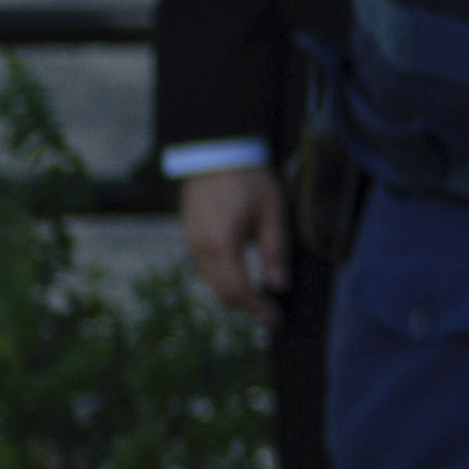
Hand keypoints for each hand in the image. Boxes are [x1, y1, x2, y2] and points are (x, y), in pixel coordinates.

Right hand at [177, 168, 289, 321]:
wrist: (216, 149)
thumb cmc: (248, 178)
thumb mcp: (272, 212)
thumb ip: (276, 251)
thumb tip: (278, 286)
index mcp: (222, 244)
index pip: (238, 290)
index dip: (257, 309)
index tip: (276, 319)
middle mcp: (201, 247)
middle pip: (221, 292)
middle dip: (246, 307)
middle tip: (269, 314)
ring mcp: (191, 240)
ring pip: (211, 281)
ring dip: (234, 294)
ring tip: (258, 298)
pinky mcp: (190, 233)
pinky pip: (205, 266)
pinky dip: (223, 278)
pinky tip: (240, 275)